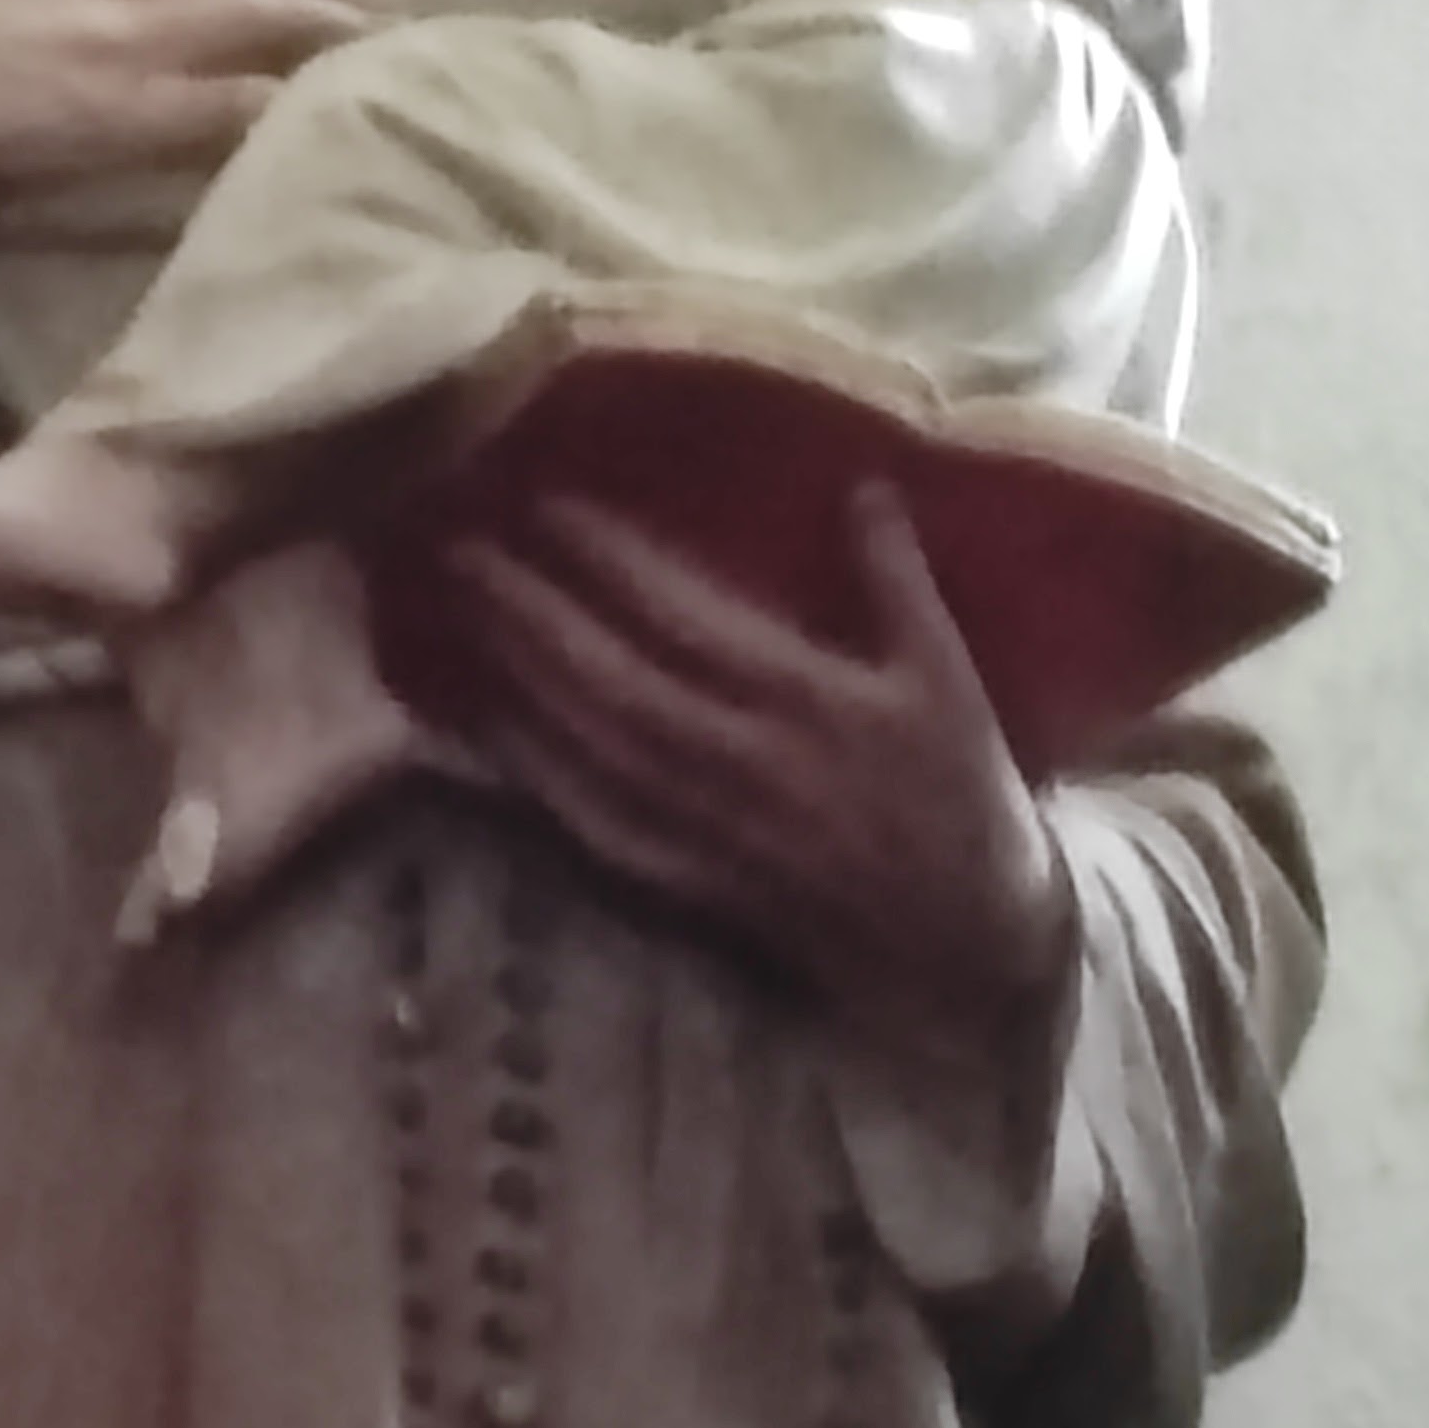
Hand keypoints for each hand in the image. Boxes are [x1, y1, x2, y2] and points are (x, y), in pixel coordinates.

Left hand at [423, 484, 1075, 1050]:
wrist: (967, 946)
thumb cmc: (962, 793)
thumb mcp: (949, 676)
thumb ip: (897, 578)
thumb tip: (863, 481)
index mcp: (804, 701)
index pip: (682, 617)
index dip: (609, 561)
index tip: (548, 505)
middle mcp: (737, 761)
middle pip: (608, 680)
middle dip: (531, 613)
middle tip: (462, 551)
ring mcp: (703, 828)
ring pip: (588, 748)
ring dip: (517, 681)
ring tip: (461, 616)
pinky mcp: (685, 882)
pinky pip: (592, 822)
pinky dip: (535, 775)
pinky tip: (486, 731)